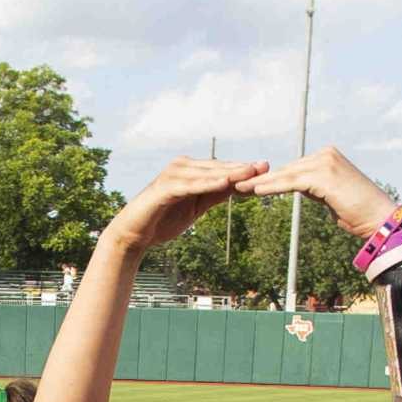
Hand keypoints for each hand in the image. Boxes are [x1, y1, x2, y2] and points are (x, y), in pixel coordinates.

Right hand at [101, 157, 270, 253]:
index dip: (243, 169)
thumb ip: (216, 193)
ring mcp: (172, 176)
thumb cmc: (164, 219)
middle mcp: (181, 167)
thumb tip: (243, 186)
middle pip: (217, 167)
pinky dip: (207, 184)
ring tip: (250, 173)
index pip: (222, 168)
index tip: (267, 168)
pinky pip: (189, 185)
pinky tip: (224, 183)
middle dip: (241, 169)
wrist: (134, 234)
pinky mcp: (164, 189)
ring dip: (228, 173)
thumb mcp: (197, 206)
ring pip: (206, 174)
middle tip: (265, 167)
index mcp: (190, 170)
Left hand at [234, 147, 396, 239]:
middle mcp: (325, 155)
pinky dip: (272, 187)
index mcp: (326, 156)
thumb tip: (293, 184)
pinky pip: (292, 182)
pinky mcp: (324, 175)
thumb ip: (311, 185)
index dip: (268, 178)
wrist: (380, 220)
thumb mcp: (327, 194)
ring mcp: (325, 162)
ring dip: (260, 183)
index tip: (246, 184)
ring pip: (285, 175)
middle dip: (260, 179)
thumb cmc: (356, 212)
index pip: (291, 168)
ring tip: (238, 188)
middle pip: (285, 169)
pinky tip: (255, 191)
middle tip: (235, 184)